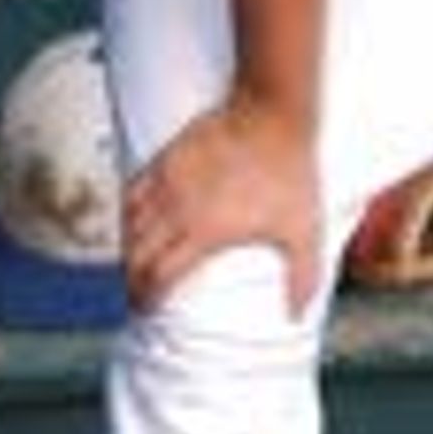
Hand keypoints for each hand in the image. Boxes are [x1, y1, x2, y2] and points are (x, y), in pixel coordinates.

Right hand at [123, 93, 324, 317]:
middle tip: (137, 295)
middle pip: (135, 256)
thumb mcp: (304, 230)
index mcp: (202, 232)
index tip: (147, 311)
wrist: (272, 117)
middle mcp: (174, 210)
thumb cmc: (291, 174)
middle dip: (132, 281)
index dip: (147, 298)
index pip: (158, 276)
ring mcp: (165, 183)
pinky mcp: (164, 160)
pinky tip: (135, 223)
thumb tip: (296, 317)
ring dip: (128, 250)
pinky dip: (128, 214)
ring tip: (136, 265)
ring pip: (128, 225)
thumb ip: (302, 276)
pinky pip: (131, 192)